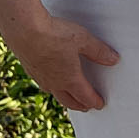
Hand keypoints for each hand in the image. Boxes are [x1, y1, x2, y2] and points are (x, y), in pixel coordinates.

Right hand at [0, 0, 118, 112]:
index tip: (100, 104)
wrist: (24, 31)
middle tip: (87, 107)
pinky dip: (53, 88)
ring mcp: (41, 78)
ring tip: (70, 97)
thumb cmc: (54, 34)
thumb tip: (114, 60)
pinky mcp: (31, 70)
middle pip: (70, 101)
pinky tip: (51, 81)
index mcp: (70, 79)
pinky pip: (45, 85)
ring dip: (66, 98)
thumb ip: (98, 51)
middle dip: (81, 105)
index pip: (85, 96)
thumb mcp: (83, 39)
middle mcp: (55, 83)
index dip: (94, 101)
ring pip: (56, 94)